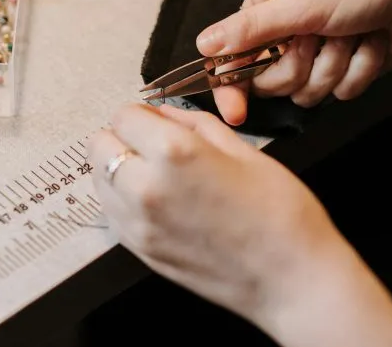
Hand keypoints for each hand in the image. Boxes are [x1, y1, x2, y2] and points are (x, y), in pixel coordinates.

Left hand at [89, 103, 391, 346]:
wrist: (292, 278)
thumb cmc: (281, 213)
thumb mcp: (244, 151)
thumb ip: (196, 125)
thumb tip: (168, 115)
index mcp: (175, 153)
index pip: (124, 116)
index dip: (141, 113)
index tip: (156, 120)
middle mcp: (146, 188)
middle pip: (100, 146)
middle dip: (122, 137)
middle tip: (151, 143)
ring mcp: (138, 224)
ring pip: (99, 180)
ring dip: (118, 168)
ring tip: (153, 172)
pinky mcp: (140, 251)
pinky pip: (111, 212)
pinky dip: (122, 198)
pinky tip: (154, 199)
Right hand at [196, 0, 391, 124]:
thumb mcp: (305, 2)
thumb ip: (252, 30)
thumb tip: (203, 43)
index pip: (233, 52)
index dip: (231, 84)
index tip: (236, 114)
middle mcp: (289, 24)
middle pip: (270, 79)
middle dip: (300, 66)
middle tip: (318, 40)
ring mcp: (319, 47)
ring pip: (306, 89)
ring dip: (335, 66)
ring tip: (354, 35)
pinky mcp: (346, 66)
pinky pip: (339, 91)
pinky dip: (360, 70)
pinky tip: (374, 42)